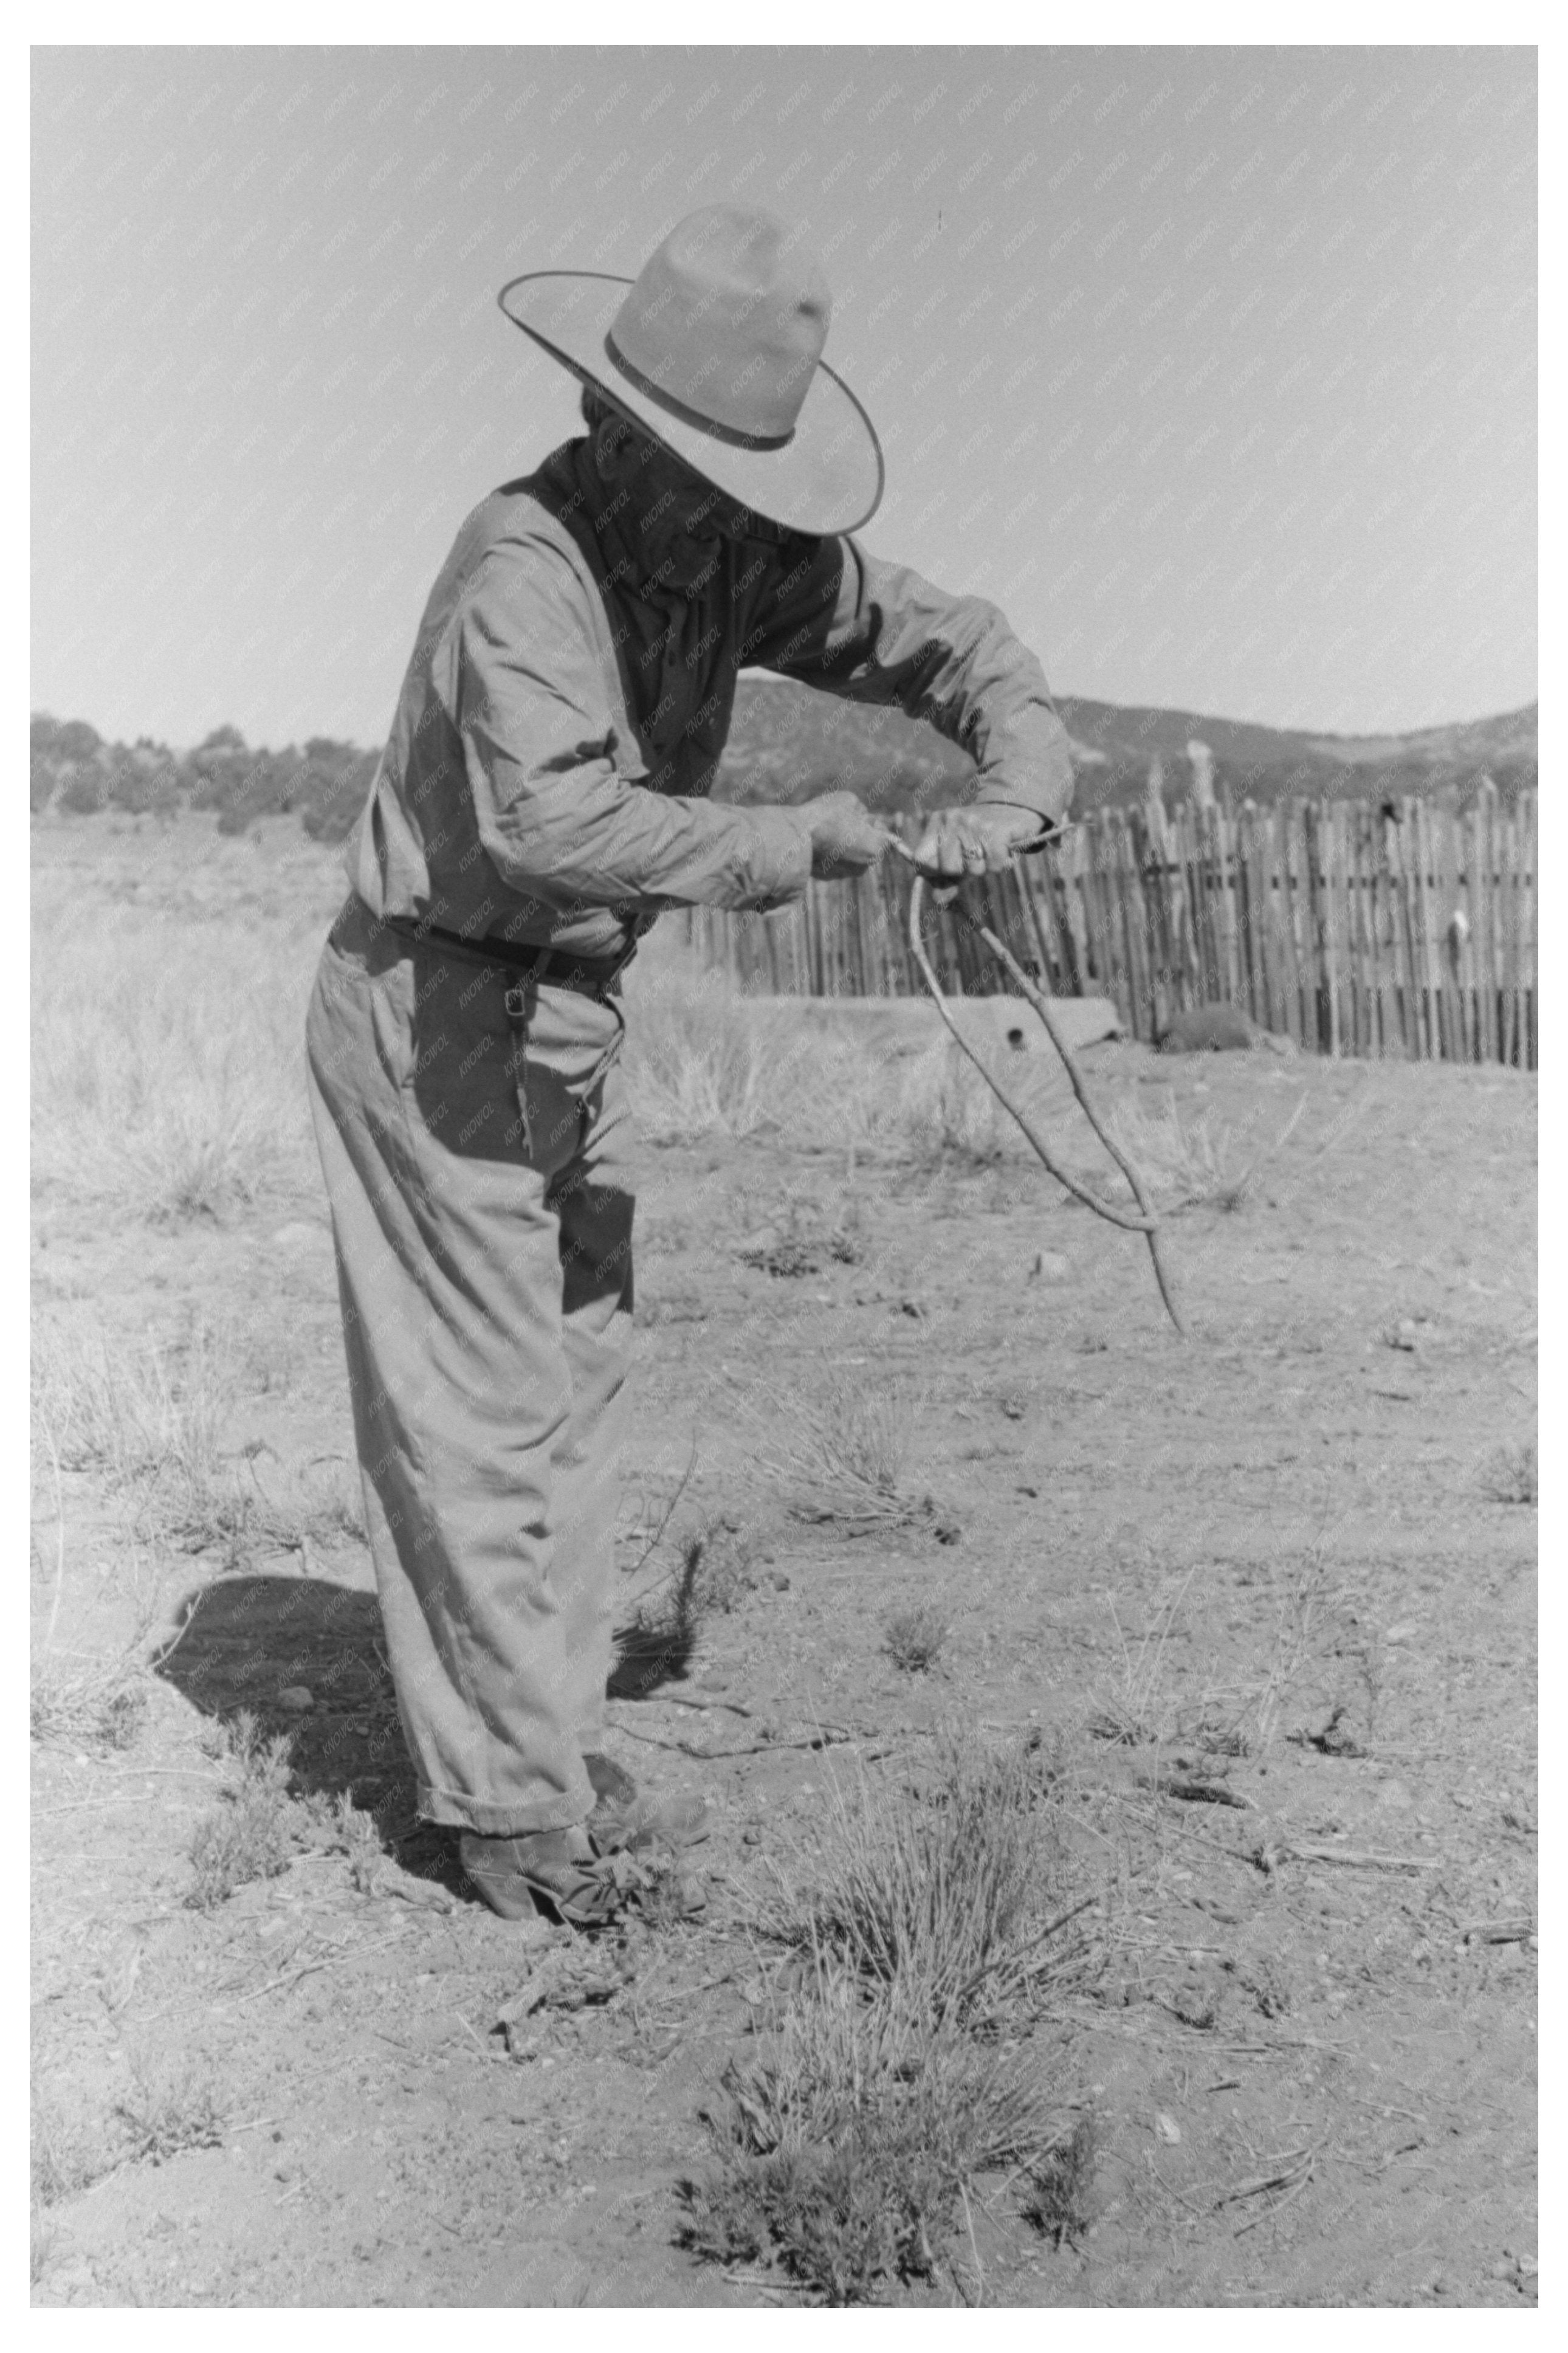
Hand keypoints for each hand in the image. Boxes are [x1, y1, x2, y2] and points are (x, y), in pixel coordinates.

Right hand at [802, 790, 890, 879]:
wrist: (794, 837)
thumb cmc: (825, 816)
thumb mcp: (850, 801)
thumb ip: (862, 812)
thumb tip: (861, 817)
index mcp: (875, 848)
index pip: (887, 837)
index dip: (874, 824)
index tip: (861, 817)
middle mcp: (863, 866)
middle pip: (869, 847)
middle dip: (860, 836)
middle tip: (842, 822)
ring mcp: (844, 874)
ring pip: (852, 856)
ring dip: (845, 845)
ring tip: (828, 831)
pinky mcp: (827, 877)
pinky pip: (835, 862)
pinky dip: (830, 854)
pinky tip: (818, 842)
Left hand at [912, 803, 1050, 879]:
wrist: (1015, 810)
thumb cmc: (980, 840)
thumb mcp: (959, 856)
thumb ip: (945, 880)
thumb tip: (938, 901)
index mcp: (937, 822)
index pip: (920, 859)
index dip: (933, 872)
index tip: (948, 872)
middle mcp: (952, 818)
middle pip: (948, 868)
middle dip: (964, 871)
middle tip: (975, 857)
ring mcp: (974, 822)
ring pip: (974, 869)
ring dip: (985, 868)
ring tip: (990, 851)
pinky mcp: (996, 829)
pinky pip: (995, 865)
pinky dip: (1002, 864)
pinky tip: (1004, 848)